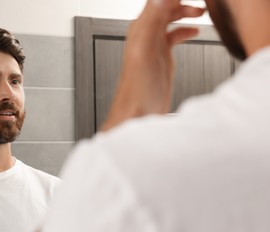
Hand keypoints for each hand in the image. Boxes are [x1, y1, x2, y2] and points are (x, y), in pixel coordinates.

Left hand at [101, 0, 204, 130]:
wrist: (138, 113)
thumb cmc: (137, 89)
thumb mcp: (145, 49)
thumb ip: (152, 19)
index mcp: (140, 28)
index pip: (157, 1)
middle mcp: (146, 35)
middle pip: (165, 6)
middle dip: (181, 2)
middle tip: (199, 3)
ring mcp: (154, 46)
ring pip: (169, 19)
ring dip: (184, 11)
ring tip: (200, 11)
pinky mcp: (161, 57)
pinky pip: (173, 36)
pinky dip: (184, 29)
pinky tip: (194, 31)